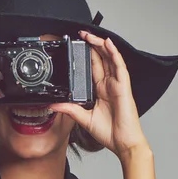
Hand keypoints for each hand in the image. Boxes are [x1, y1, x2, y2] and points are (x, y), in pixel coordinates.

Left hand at [48, 31, 149, 158]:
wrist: (122, 143)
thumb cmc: (109, 132)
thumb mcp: (83, 119)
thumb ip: (69, 109)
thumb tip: (54, 105)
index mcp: (101, 91)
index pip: (93, 68)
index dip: (86, 57)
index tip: (76, 47)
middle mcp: (109, 85)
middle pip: (101, 60)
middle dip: (92, 47)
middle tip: (82, 35)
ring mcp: (117, 85)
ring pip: (110, 59)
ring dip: (101, 46)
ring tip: (92, 36)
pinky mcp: (123, 87)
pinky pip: (119, 67)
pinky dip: (114, 54)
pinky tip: (108, 44)